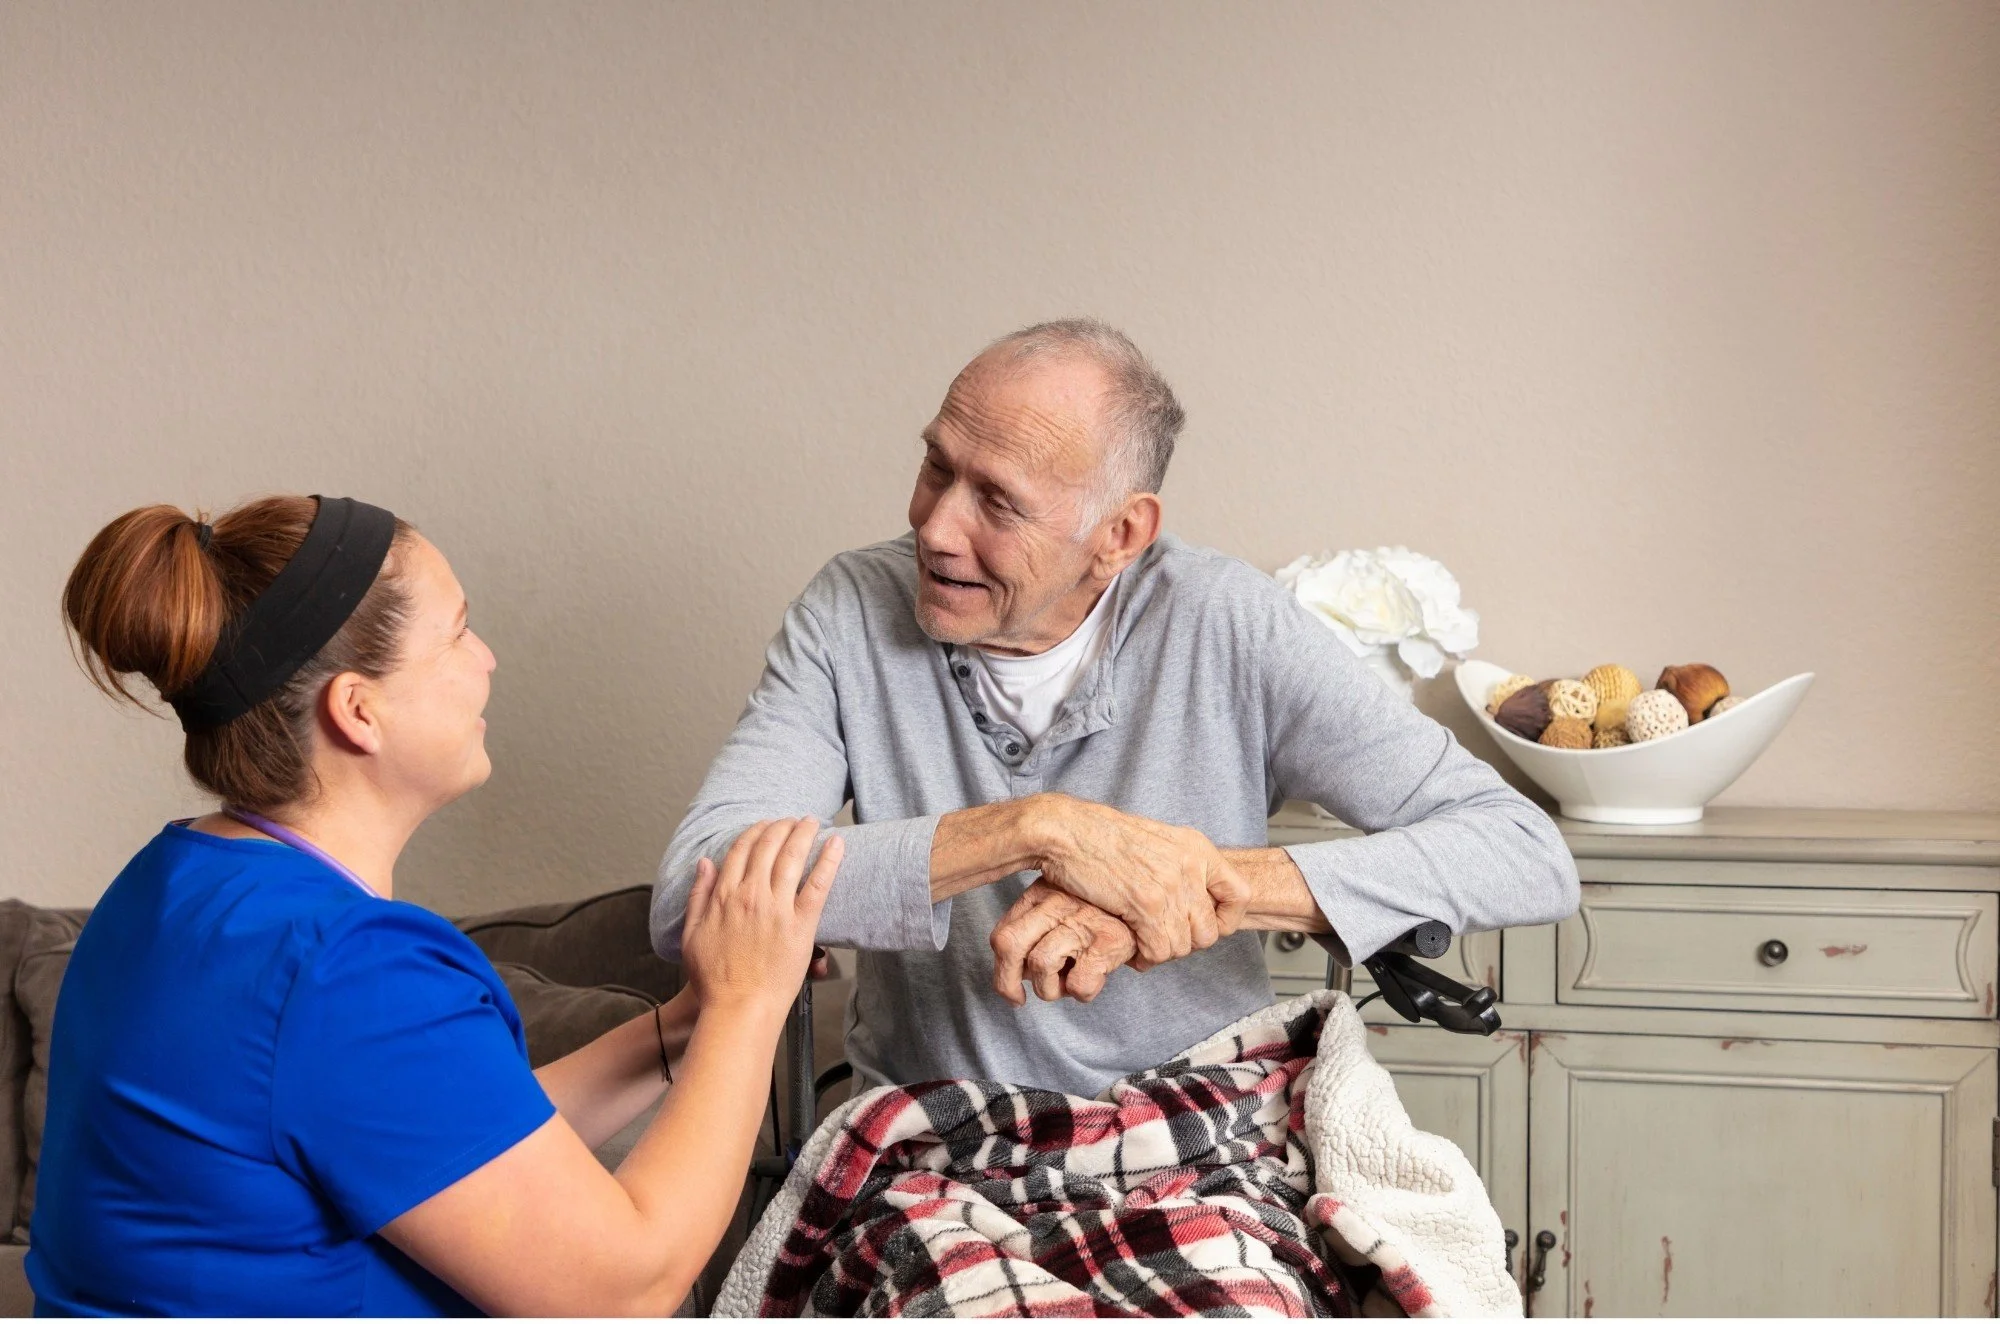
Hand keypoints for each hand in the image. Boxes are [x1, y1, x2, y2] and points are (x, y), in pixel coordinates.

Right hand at [681, 819, 842, 1016]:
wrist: (738, 1008)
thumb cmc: (714, 979)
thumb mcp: (691, 934)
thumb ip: (698, 895)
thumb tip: (705, 862)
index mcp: (724, 896)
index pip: (742, 849)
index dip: (755, 831)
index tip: (766, 825)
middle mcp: (751, 895)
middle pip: (768, 847)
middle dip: (782, 826)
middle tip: (793, 820)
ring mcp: (777, 909)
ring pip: (792, 858)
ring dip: (803, 833)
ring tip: (813, 821)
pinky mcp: (801, 925)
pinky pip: (818, 885)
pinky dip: (828, 861)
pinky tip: (837, 844)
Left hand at [990, 881, 1152, 1005]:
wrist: (1153, 901)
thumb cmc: (1104, 910)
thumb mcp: (1064, 902)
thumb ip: (1036, 925)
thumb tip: (1017, 971)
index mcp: (1042, 893)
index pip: (1002, 933)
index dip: (1001, 969)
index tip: (1012, 988)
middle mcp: (1057, 902)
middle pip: (1009, 945)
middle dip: (1007, 983)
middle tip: (1019, 999)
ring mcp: (1083, 921)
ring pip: (1040, 966)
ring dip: (1050, 990)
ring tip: (1068, 984)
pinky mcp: (1108, 941)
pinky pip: (1078, 984)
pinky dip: (1082, 993)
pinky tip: (1095, 980)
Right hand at [1029, 796, 1250, 965]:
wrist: (1068, 830)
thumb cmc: (1102, 837)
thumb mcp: (1157, 840)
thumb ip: (1181, 867)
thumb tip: (1193, 902)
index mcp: (1197, 848)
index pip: (1240, 895)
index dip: (1226, 921)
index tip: (1205, 927)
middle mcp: (1191, 866)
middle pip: (1208, 932)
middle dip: (1184, 943)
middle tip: (1160, 938)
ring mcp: (1170, 886)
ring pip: (1182, 946)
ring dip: (1160, 952)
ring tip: (1141, 943)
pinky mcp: (1145, 904)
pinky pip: (1158, 950)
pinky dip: (1144, 957)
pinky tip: (1131, 948)